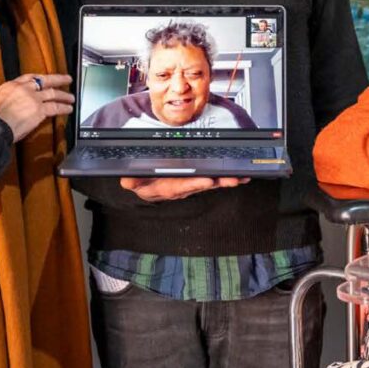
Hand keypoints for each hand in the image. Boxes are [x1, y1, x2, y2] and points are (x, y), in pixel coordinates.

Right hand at [0, 73, 73, 141]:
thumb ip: (11, 99)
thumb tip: (20, 104)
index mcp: (11, 85)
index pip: (29, 77)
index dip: (41, 78)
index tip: (47, 78)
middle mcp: (23, 89)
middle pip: (45, 80)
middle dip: (58, 79)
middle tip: (67, 79)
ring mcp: (32, 98)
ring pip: (53, 93)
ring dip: (64, 95)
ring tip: (71, 98)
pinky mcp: (39, 109)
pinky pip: (55, 107)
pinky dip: (64, 107)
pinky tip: (68, 109)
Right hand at [120, 176, 249, 201]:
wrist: (144, 186)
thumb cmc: (141, 181)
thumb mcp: (132, 181)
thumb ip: (131, 181)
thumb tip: (128, 180)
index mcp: (164, 189)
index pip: (179, 187)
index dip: (193, 184)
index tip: (206, 180)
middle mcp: (179, 189)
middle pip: (200, 186)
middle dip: (216, 183)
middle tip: (230, 179)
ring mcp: (189, 186)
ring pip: (209, 183)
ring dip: (224, 181)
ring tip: (238, 178)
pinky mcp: (196, 182)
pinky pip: (212, 180)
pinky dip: (225, 179)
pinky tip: (240, 177)